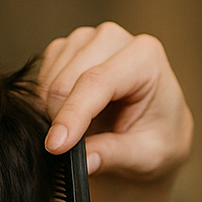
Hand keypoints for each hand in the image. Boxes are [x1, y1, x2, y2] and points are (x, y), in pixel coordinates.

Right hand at [38, 23, 193, 182]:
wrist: (156, 129)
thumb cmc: (159, 137)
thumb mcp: (147, 156)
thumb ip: (114, 155)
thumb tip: (83, 162)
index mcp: (145, 57)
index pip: (96, 81)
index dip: (72, 114)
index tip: (56, 146)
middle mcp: (115, 39)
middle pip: (67, 78)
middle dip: (59, 118)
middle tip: (66, 150)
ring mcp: (88, 40)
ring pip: (50, 77)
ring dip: (52, 112)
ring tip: (77, 135)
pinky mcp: (68, 49)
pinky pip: (43, 76)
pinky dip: (46, 103)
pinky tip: (67, 117)